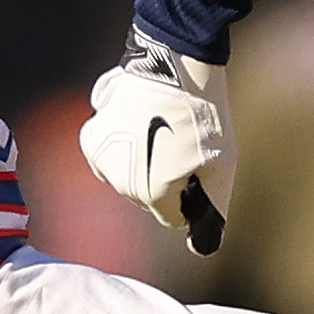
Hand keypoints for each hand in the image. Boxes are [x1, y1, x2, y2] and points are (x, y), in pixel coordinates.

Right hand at [78, 25, 233, 253]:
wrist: (174, 65)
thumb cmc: (202, 116)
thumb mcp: (223, 167)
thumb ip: (212, 212)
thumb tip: (202, 247)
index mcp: (151, 194)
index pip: (172, 217)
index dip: (189, 195)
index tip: (198, 168)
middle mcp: (119, 183)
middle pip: (147, 198)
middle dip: (164, 180)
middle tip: (182, 145)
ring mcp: (101, 159)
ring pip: (126, 178)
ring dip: (142, 164)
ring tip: (161, 131)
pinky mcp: (90, 136)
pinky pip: (109, 156)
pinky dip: (123, 146)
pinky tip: (141, 123)